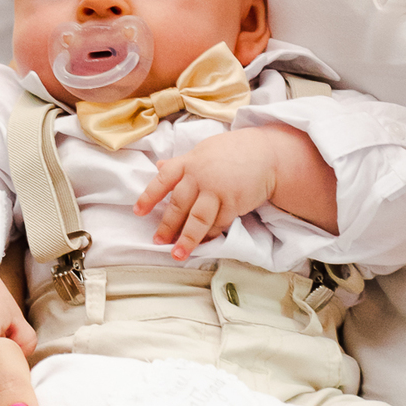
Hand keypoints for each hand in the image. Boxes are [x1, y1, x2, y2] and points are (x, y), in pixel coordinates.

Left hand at [134, 125, 336, 257]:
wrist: (267, 154)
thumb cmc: (232, 151)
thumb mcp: (203, 151)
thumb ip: (181, 163)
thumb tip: (158, 166)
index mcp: (188, 162)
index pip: (163, 180)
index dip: (149, 196)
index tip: (138, 212)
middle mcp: (200, 176)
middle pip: (178, 204)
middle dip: (167, 225)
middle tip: (158, 241)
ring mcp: (217, 190)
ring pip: (197, 219)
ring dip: (186, 239)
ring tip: (177, 254)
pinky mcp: (234, 203)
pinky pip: (218, 223)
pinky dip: (210, 234)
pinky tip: (204, 243)